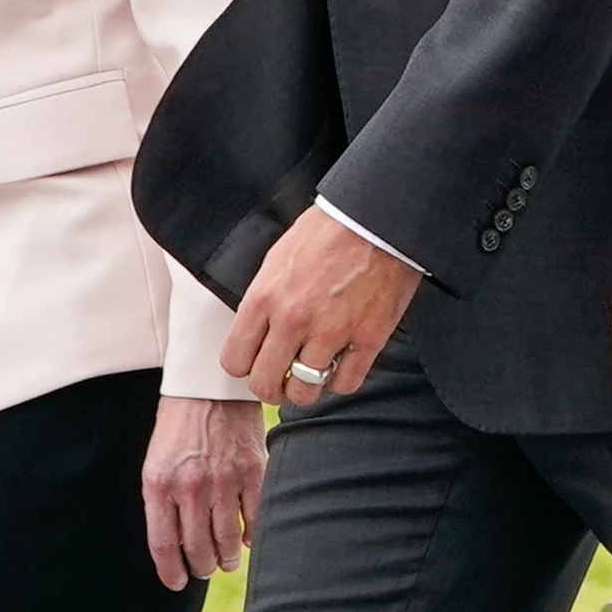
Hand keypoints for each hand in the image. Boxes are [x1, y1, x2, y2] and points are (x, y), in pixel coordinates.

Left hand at [143, 393, 269, 587]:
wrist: (208, 386)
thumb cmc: (178, 427)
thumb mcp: (155, 464)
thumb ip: (163, 503)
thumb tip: (177, 545)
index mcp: (160, 485)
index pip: (164, 545)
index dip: (171, 572)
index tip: (177, 583)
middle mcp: (191, 486)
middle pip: (197, 548)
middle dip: (201, 566)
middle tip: (205, 569)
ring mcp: (225, 479)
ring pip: (227, 540)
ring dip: (227, 558)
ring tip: (227, 561)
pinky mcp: (253, 470)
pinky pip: (255, 517)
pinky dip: (251, 534)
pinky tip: (247, 538)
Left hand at [224, 206, 422, 411]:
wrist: (376, 218)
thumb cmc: (328, 232)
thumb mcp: (277, 259)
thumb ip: (264, 300)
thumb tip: (258, 332)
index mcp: (264, 297)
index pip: (235, 360)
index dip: (244, 365)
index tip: (255, 362)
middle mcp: (293, 319)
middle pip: (264, 384)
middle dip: (271, 385)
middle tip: (281, 377)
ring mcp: (332, 331)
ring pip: (304, 393)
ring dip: (306, 388)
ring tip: (312, 372)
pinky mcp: (368, 338)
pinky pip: (346, 383)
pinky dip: (341, 380)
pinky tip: (342, 363)